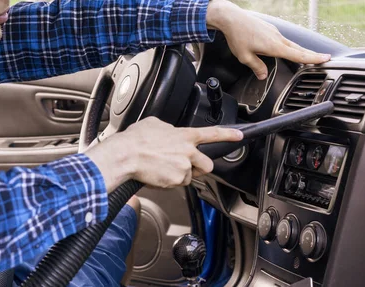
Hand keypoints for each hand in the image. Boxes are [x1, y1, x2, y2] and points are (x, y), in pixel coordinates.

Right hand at [85, 117, 242, 190]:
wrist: (125, 155)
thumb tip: (169, 132)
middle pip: (207, 165)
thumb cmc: (135, 140)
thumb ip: (169, 129)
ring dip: (180, 175)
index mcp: (185, 136)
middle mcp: (188, 151)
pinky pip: (178, 185)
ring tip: (163, 168)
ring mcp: (183, 167)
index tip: (239, 136)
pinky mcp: (176, 181)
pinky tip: (158, 175)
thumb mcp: (154, 124)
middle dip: (199, 168)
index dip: (228, 135)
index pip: (212, 134)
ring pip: (190, 177)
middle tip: (184, 166)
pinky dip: (169, 183)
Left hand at [206, 0, 330, 79]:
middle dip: (312, 55)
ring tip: (309, 58)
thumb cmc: (237, 35)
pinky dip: (290, 47)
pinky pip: (283, 40)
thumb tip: (264, 75)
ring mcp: (275, 33)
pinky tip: (288, 50)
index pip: (298, 55)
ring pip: (291, 44)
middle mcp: (277, 38)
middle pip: (299, 49)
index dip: (313, 58)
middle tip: (325, 58)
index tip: (325, 59)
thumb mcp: (244, 57)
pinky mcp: (270, 30)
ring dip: (301, 51)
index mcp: (274, 46)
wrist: (231, 17)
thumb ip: (256, 67)